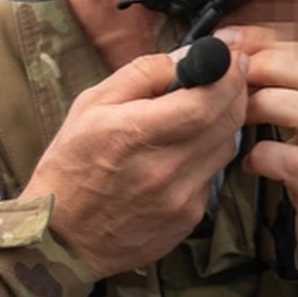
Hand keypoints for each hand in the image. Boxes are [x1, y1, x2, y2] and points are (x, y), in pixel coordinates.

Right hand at [23, 47, 248, 278]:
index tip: (231, 56)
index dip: (229, 74)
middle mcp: (164, 170)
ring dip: (223, 123)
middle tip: (229, 74)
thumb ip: (142, 74)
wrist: (62, 239)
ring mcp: (181, 199)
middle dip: (235, 90)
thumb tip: (188, 56)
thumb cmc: (70, 166)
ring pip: (227, 147)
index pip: (206, 101)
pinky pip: (212, 176)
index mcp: (134, 135)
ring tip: (201, 112)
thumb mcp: (90, 105)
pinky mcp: (188, 218)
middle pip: (228, 121)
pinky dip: (206, 156)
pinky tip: (183, 152)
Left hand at [218, 23, 297, 269]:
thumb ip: (288, 78)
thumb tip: (236, 43)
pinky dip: (263, 155)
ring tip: (238, 114)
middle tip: (228, 76)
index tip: (229, 39)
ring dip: (263, 105)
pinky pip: (295, 163)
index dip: (269, 36)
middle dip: (264, 65)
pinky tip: (249, 160)